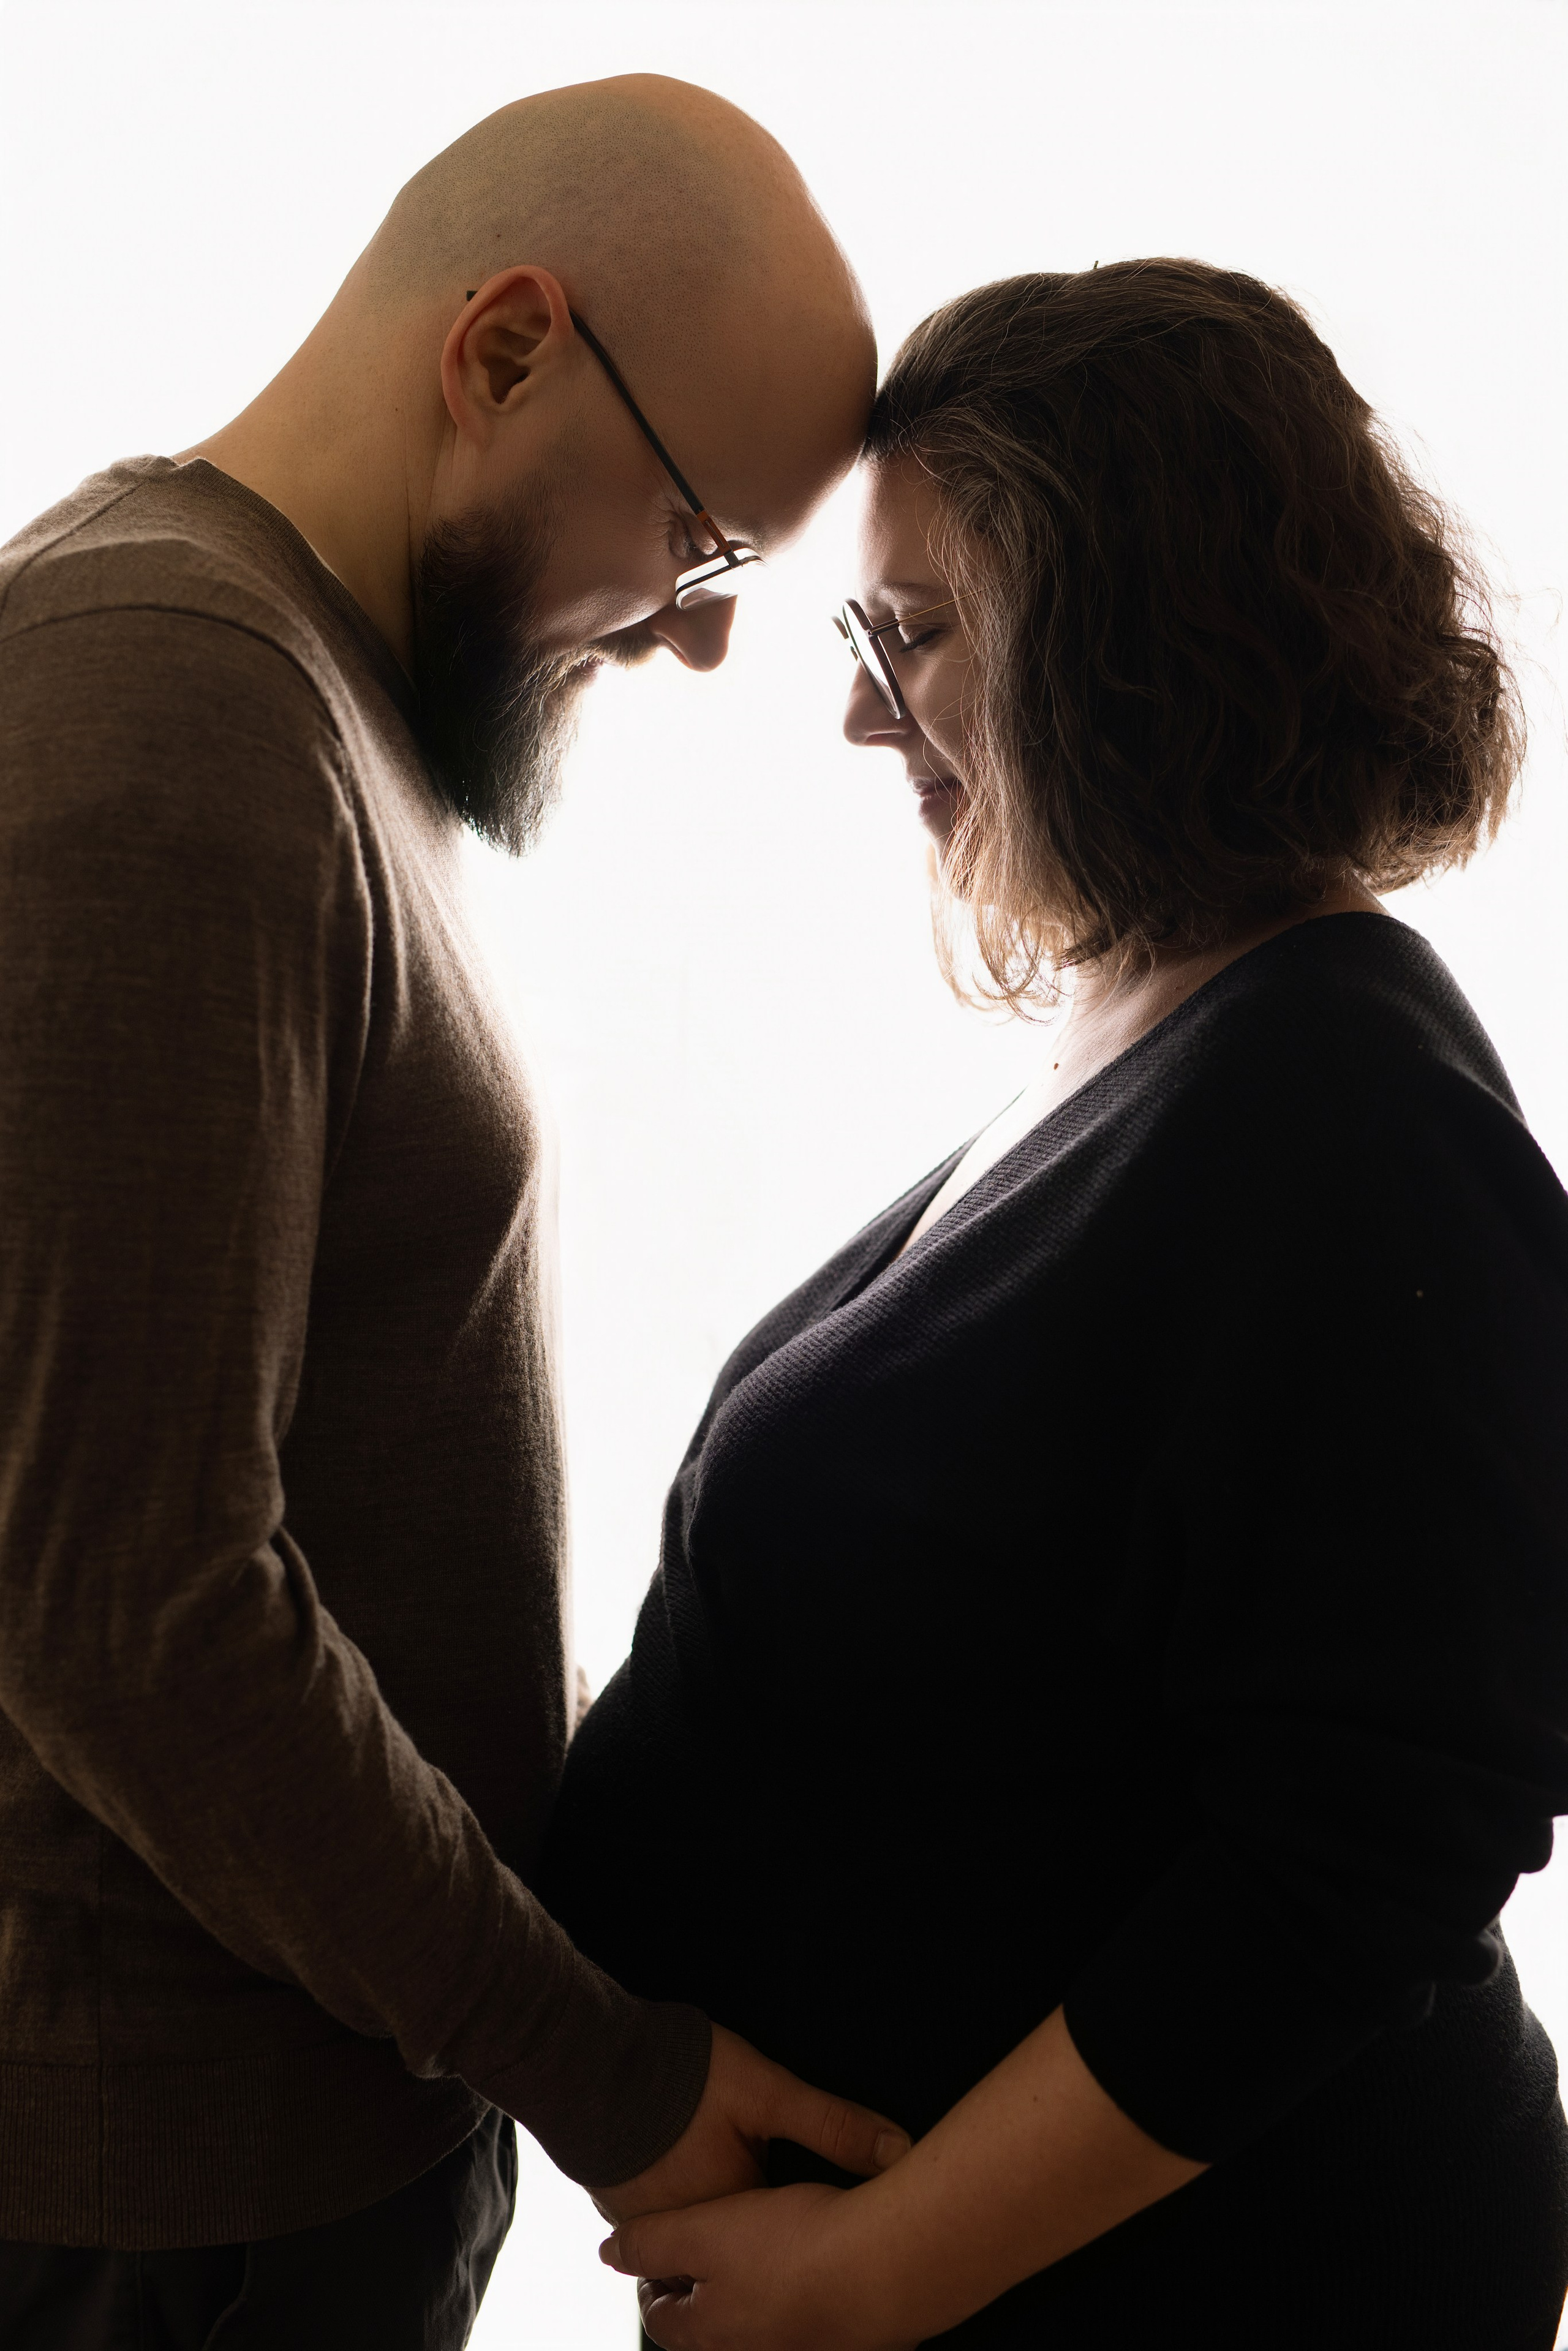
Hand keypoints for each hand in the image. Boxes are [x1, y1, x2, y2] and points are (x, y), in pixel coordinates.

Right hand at [594, 2023, 909, 2224]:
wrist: (589, 2056)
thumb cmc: (681, 2073)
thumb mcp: (767, 2091)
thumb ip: (832, 2124)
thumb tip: (898, 2149)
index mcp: (731, 2218)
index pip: (783, 2250)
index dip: (809, 2236)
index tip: (826, 2232)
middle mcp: (686, 2238)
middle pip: (734, 2259)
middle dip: (760, 2251)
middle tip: (787, 2234)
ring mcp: (644, 2226)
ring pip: (692, 2249)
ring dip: (716, 2241)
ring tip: (740, 2219)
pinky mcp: (615, 2204)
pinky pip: (655, 2229)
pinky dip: (676, 2219)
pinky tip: (685, 2184)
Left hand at [602, 2180, 917, 2350]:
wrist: (893, 2262)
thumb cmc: (799, 2246)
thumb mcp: (704, 2231)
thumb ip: (651, 2241)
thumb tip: (609, 2253)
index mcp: (713, 2331)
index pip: (662, 2318)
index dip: (651, 2279)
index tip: (656, 2251)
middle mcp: (757, 2350)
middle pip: (711, 2327)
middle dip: (703, 2288)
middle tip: (707, 2247)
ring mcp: (805, 2347)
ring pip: (762, 2321)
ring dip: (755, 2288)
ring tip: (762, 2245)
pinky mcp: (850, 2334)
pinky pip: (812, 2315)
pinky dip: (804, 2289)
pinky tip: (818, 2254)